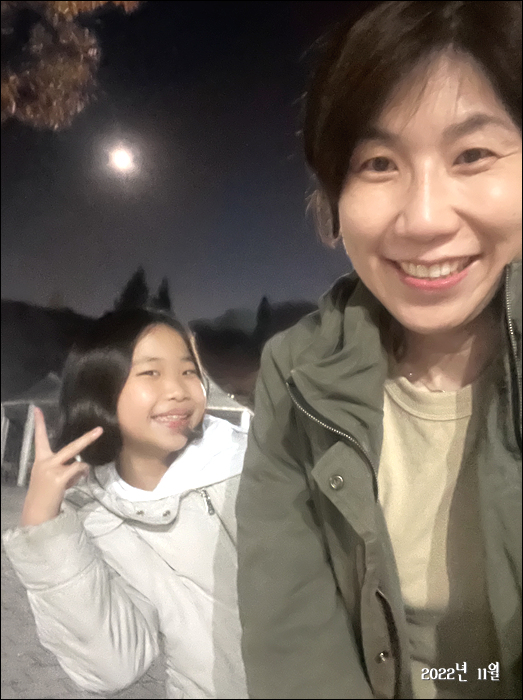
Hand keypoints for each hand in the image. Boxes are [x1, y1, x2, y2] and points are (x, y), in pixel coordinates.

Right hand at [20, 407, 102, 526]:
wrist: (36, 513)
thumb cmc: (46, 495)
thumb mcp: (52, 477)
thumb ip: (65, 468)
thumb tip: (82, 466)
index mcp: (40, 459)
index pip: (38, 438)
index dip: (39, 423)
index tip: (37, 409)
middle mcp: (45, 461)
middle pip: (71, 446)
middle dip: (88, 438)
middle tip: (100, 430)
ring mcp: (52, 469)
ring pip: (78, 462)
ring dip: (81, 471)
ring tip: (73, 480)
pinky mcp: (58, 478)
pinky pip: (78, 471)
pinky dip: (81, 475)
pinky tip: (75, 482)